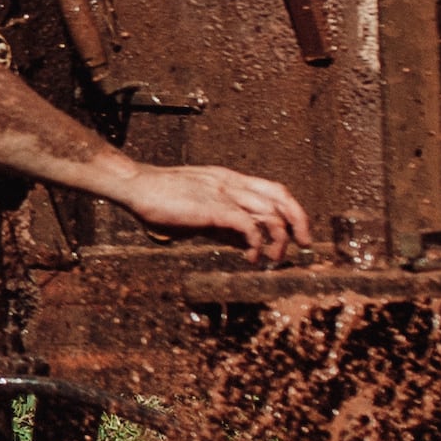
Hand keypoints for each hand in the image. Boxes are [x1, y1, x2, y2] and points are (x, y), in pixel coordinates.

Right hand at [106, 159, 312, 256]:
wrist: (136, 186)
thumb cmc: (160, 200)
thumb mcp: (198, 212)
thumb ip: (223, 224)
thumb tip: (245, 244)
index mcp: (229, 179)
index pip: (273, 190)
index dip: (290, 210)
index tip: (296, 233)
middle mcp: (232, 183)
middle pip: (280, 197)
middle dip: (299, 221)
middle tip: (304, 244)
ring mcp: (224, 193)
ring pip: (270, 213)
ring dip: (279, 240)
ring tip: (274, 260)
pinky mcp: (214, 208)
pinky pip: (248, 226)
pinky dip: (257, 245)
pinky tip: (252, 259)